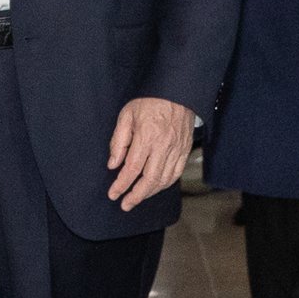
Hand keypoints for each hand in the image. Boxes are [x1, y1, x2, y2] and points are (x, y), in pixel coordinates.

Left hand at [106, 95, 196, 209]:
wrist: (178, 92)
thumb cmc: (149, 102)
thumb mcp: (126, 115)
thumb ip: (118, 141)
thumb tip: (113, 164)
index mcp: (146, 137)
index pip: (132, 168)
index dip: (121, 184)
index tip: (113, 194)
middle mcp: (163, 146)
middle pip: (149, 179)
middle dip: (136, 196)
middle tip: (125, 205)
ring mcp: (177, 150)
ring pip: (164, 180)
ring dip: (150, 193)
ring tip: (137, 198)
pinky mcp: (185, 150)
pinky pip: (176, 174)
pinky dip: (165, 184)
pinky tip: (155, 188)